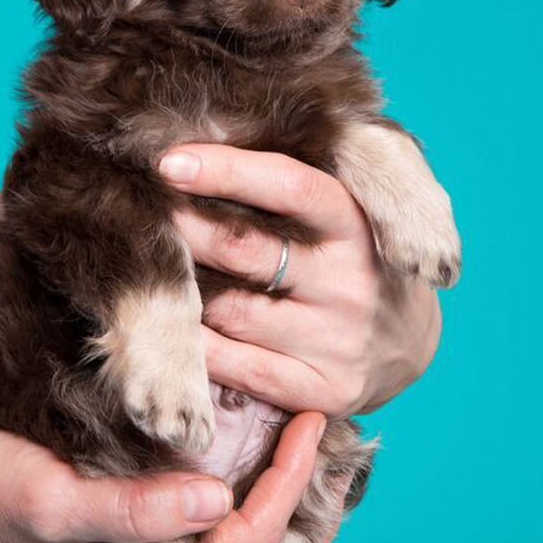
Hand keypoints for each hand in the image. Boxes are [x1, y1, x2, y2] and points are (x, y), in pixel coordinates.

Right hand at [0, 413, 325, 542]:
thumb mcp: (56, 502)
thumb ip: (133, 512)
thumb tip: (217, 502)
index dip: (287, 489)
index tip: (310, 423)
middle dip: (303, 489)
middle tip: (324, 420)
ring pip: (243, 524)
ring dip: (280, 477)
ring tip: (306, 421)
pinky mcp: (148, 511)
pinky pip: (213, 498)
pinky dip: (246, 465)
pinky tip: (262, 428)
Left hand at [160, 144, 442, 416]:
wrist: (408, 347)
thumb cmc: (358, 262)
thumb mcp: (348, 215)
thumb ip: (296, 187)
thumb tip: (205, 152)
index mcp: (358, 226)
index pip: (291, 187)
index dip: (226, 171)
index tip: (168, 161)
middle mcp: (351, 283)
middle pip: (246, 248)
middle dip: (182, 226)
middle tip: (134, 210)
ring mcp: (336, 341)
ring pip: (229, 309)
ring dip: (178, 287)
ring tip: (142, 264)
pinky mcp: (321, 390)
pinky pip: (235, 365)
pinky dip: (194, 345)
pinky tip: (168, 323)